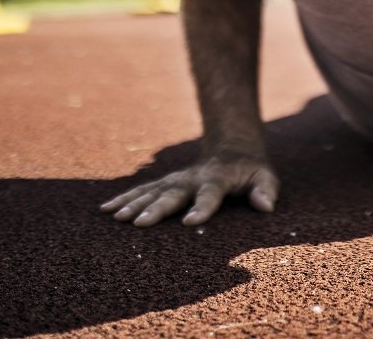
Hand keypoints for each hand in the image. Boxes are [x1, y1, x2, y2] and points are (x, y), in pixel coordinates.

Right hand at [99, 152, 278, 227]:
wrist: (233, 149)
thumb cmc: (251, 171)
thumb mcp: (265, 177)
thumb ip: (266, 190)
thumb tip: (266, 206)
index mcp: (218, 178)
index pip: (210, 194)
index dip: (201, 207)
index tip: (189, 222)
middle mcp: (192, 178)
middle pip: (173, 193)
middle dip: (157, 208)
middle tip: (140, 223)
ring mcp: (176, 179)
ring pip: (152, 191)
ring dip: (134, 203)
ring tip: (117, 218)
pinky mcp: (165, 182)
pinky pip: (142, 190)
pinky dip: (124, 198)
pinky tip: (106, 209)